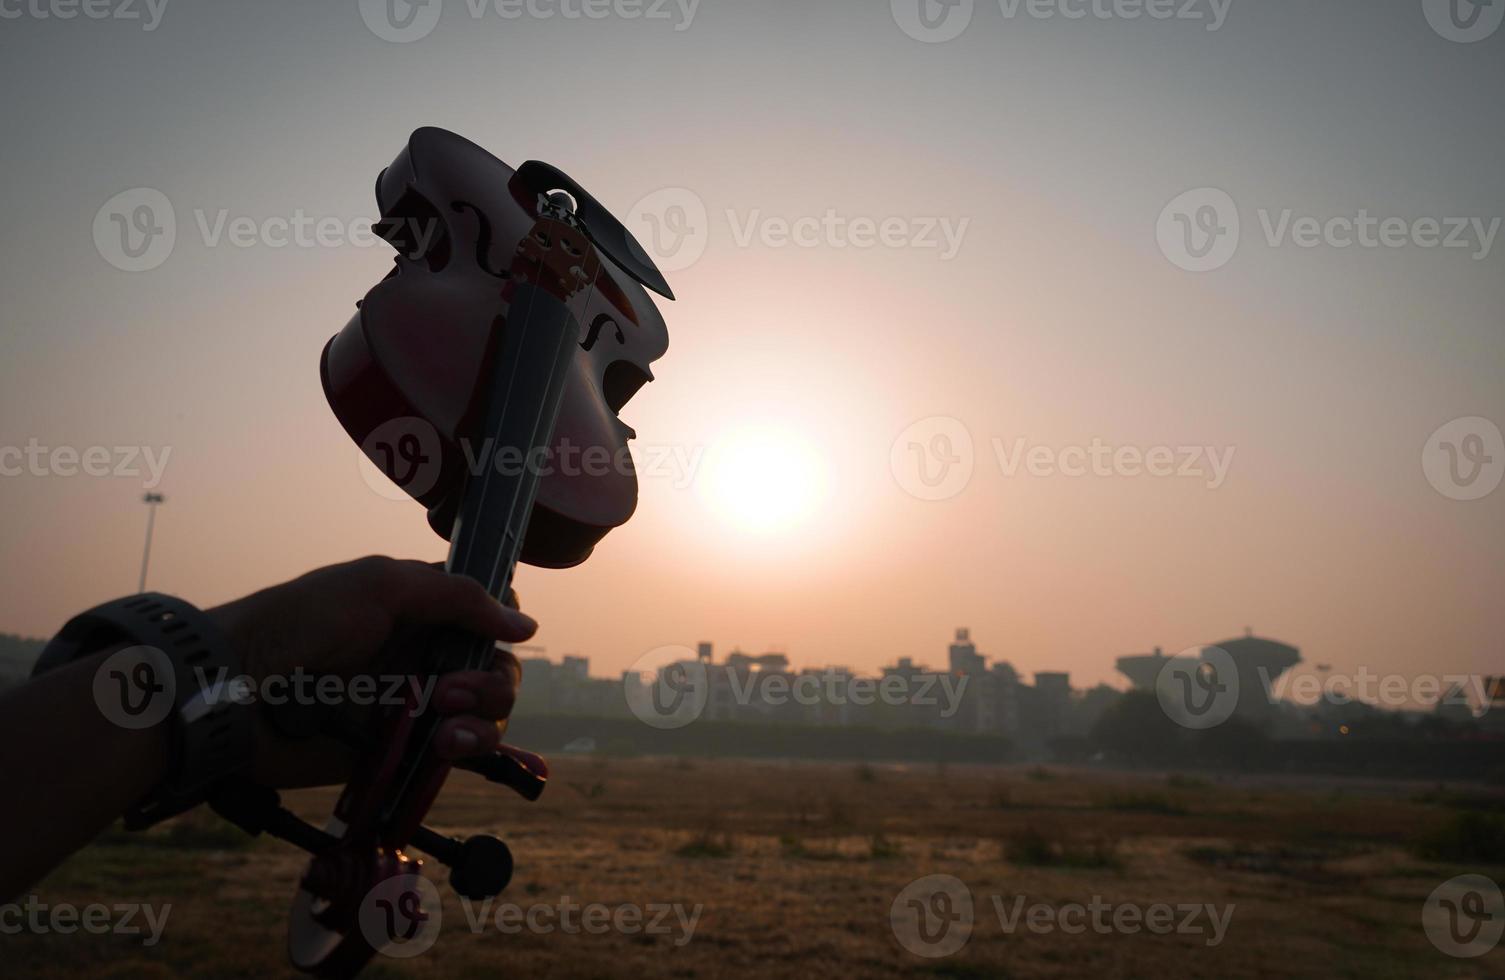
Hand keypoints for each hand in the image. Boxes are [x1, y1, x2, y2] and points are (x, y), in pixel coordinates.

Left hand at [206, 556, 535, 787]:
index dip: (503, 623)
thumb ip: (458, 598)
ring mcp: (412, 706)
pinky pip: (457, 756)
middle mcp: (422, 656)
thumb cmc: (301, 623)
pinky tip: (447, 747)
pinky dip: (469, 750)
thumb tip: (526, 625)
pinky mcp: (400, 752)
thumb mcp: (381, 586)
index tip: (501, 632)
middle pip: (497, 669)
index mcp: (418, 609)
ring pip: (486, 714)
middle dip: (493, 680)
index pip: (486, 614)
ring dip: (484, 718)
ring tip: (445, 725)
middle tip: (451, 692)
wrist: (236, 691)